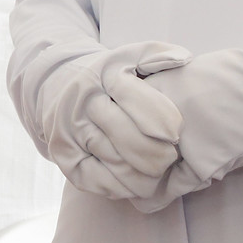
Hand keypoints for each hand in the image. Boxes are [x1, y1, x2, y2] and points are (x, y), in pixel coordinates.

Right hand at [63, 41, 186, 200]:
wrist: (57, 85)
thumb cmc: (107, 77)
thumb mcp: (127, 57)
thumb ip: (156, 55)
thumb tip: (185, 59)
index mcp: (103, 74)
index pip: (133, 98)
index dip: (161, 119)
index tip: (176, 133)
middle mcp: (83, 102)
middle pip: (126, 137)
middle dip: (157, 155)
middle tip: (171, 158)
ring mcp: (70, 130)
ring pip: (115, 162)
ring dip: (145, 175)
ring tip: (159, 173)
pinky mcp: (63, 155)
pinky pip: (97, 179)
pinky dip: (122, 187)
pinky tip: (137, 183)